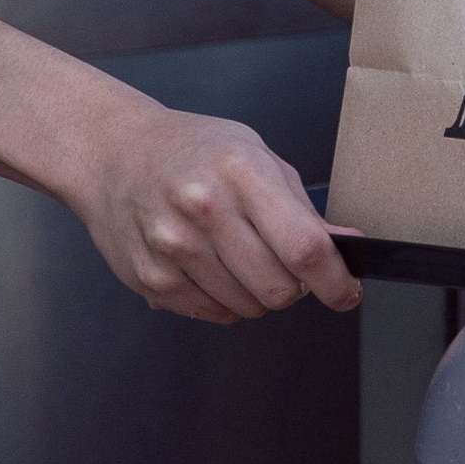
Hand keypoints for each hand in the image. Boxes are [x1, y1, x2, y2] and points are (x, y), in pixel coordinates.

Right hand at [68, 102, 362, 322]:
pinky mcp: (150, 278)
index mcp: (241, 174)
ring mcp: (172, 247)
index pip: (303, 246)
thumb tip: (348, 245)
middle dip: (296, 287)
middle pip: (278, 288)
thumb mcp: (258, 157)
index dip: (334, 280)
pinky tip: (214, 267)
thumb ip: (302, 207)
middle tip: (286, 266)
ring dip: (259, 294)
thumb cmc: (196, 150)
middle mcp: (204, 211)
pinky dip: (226, 301)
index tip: (347, 293)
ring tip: (243, 258)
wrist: (115, 153)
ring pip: (247, 307)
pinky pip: (212, 313)